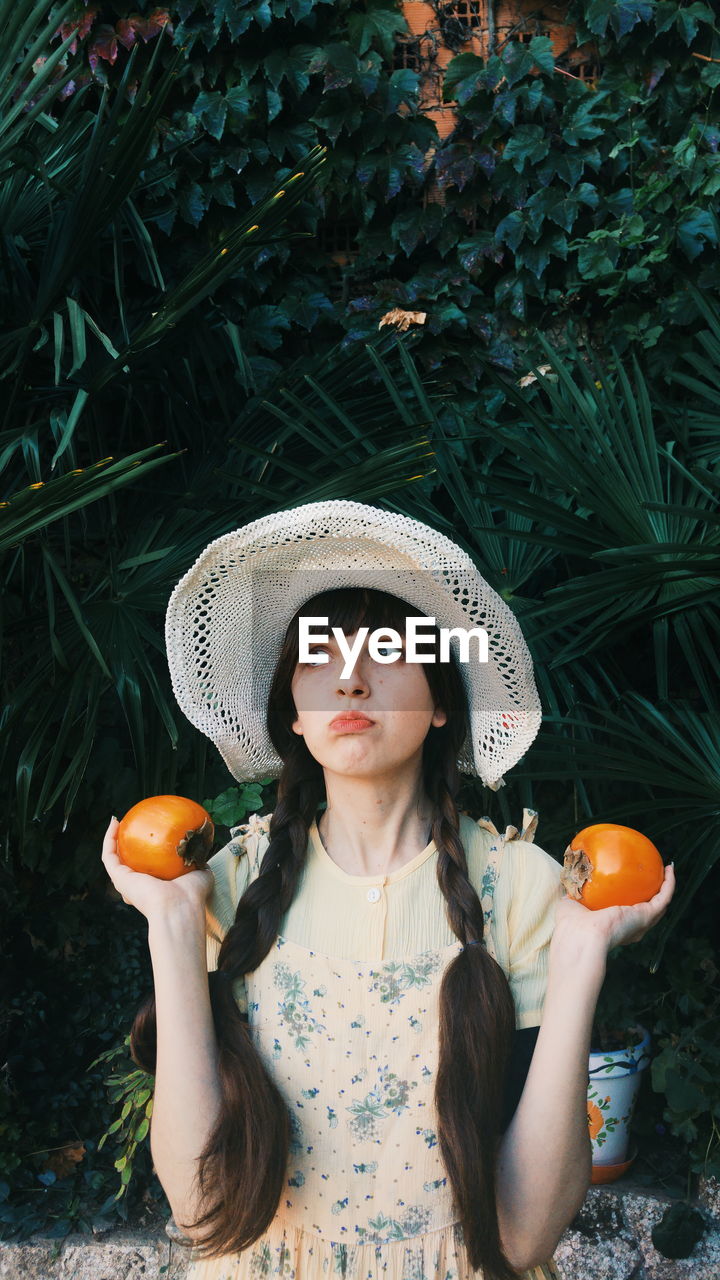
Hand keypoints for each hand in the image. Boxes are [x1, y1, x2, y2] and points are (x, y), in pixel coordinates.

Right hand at [101, 816, 214, 921]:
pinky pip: (109, 855)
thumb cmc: (192, 895)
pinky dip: (109, 837)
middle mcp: (138, 888)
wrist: (178, 907)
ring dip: (113, 839)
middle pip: (127, 866)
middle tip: (130, 828)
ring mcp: (126, 883)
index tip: (149, 837)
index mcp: (156, 889)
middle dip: (125, 848)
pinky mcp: (118, 878)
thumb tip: (201, 849)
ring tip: (118, 821)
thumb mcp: (200, 873)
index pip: (147, 873)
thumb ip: (199, 861)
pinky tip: (114, 821)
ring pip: (114, 858)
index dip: (145, 856)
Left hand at [553, 862, 675, 954]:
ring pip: (660, 904)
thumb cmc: (571, 925)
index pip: (625, 915)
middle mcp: (630, 928)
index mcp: (613, 928)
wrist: (582, 935)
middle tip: (654, 876)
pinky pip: (664, 897)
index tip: (632, 888)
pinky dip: (669, 883)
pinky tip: (670, 868)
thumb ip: (572, 892)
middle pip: (647, 911)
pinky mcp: (647, 916)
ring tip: (667, 870)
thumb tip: (570, 876)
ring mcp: (641, 923)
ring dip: (666, 887)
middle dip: (653, 895)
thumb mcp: (570, 903)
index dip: (631, 902)